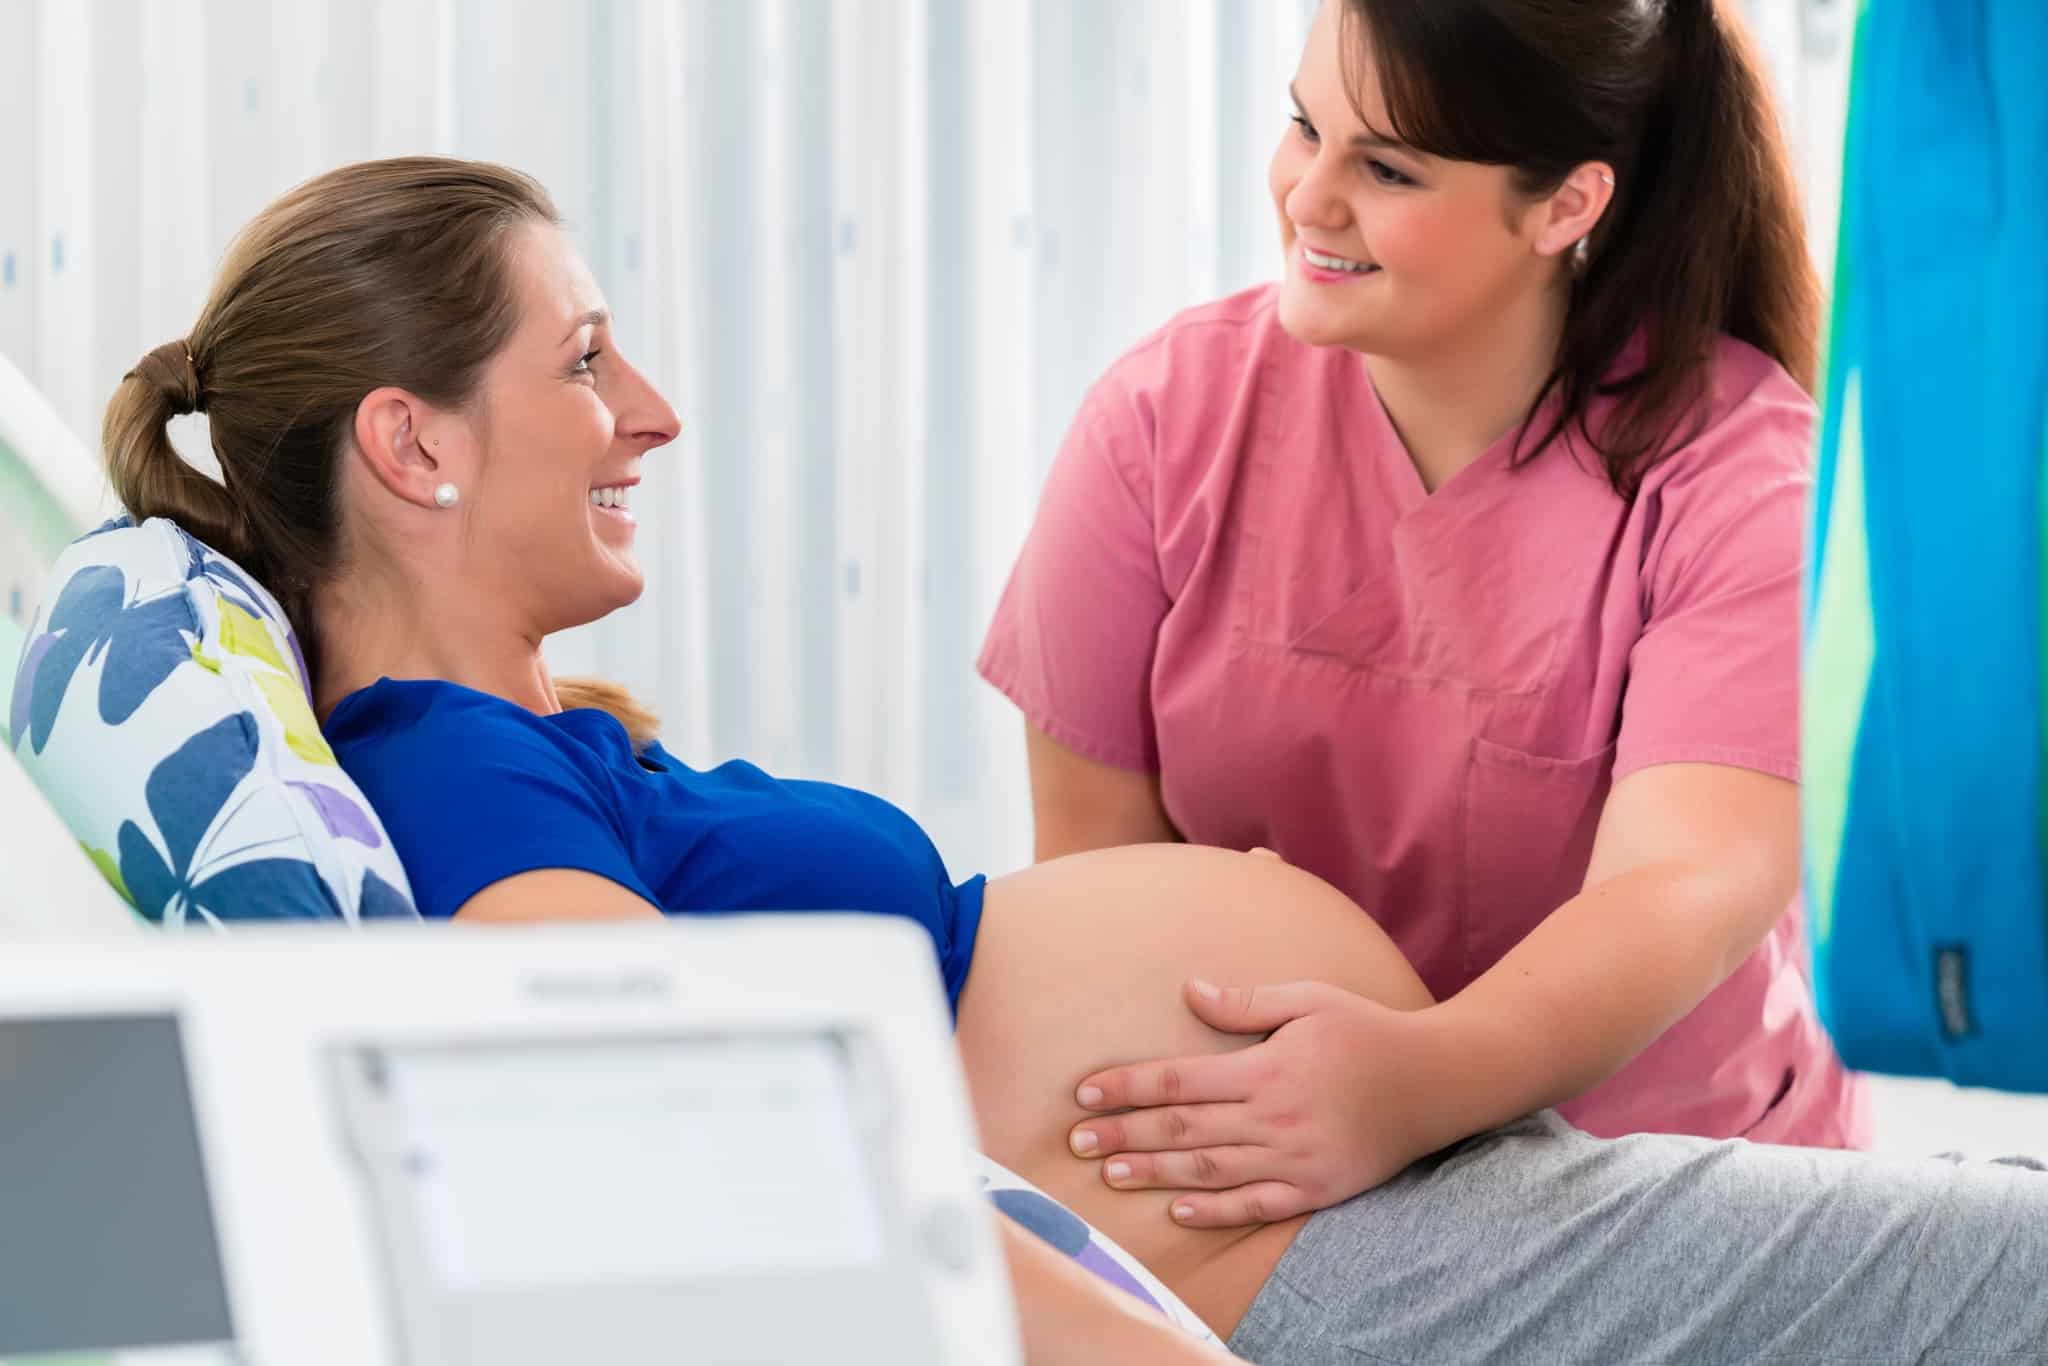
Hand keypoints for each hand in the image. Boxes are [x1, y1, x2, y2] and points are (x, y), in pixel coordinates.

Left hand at [1067, 980, 1456, 1227]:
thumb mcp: (1307, 999)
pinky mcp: (1316, 1189)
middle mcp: (1274, 1118)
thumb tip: (1188, 990)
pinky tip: (1178, 1211)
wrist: (1434, 1081)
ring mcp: (1294, 1159)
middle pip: (1182, 1129)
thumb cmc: (1366, 1031)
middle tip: (1076, 1143)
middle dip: (1123, 1135)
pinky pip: (1257, 1206)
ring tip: (1110, 1175)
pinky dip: (1215, 1212)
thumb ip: (1245, 1002)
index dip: (1126, 1087)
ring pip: (1209, 1171)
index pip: (1177, 1082)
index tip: (1085, 1095)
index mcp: (1265, 1069)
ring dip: (1155, 1173)